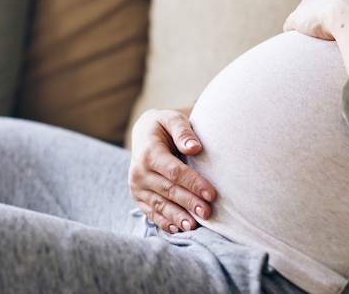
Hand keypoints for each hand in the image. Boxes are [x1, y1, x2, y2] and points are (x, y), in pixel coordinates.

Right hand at [128, 108, 215, 232]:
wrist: (144, 133)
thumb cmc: (164, 125)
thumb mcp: (172, 119)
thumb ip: (183, 131)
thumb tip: (194, 147)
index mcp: (148, 152)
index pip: (174, 172)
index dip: (193, 183)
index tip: (211, 194)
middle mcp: (139, 172)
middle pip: (168, 190)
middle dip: (189, 203)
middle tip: (207, 213)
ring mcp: (137, 186)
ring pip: (160, 205)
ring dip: (177, 217)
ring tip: (193, 227)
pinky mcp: (138, 197)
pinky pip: (151, 212)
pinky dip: (164, 222)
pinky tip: (177, 229)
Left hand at [283, 0, 348, 72]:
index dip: (339, 5)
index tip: (341, 15)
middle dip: (319, 9)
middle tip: (323, 23)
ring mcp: (311, 4)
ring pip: (304, 11)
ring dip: (306, 22)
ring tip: (311, 34)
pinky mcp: (299, 18)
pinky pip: (292, 24)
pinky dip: (293, 31)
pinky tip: (296, 39)